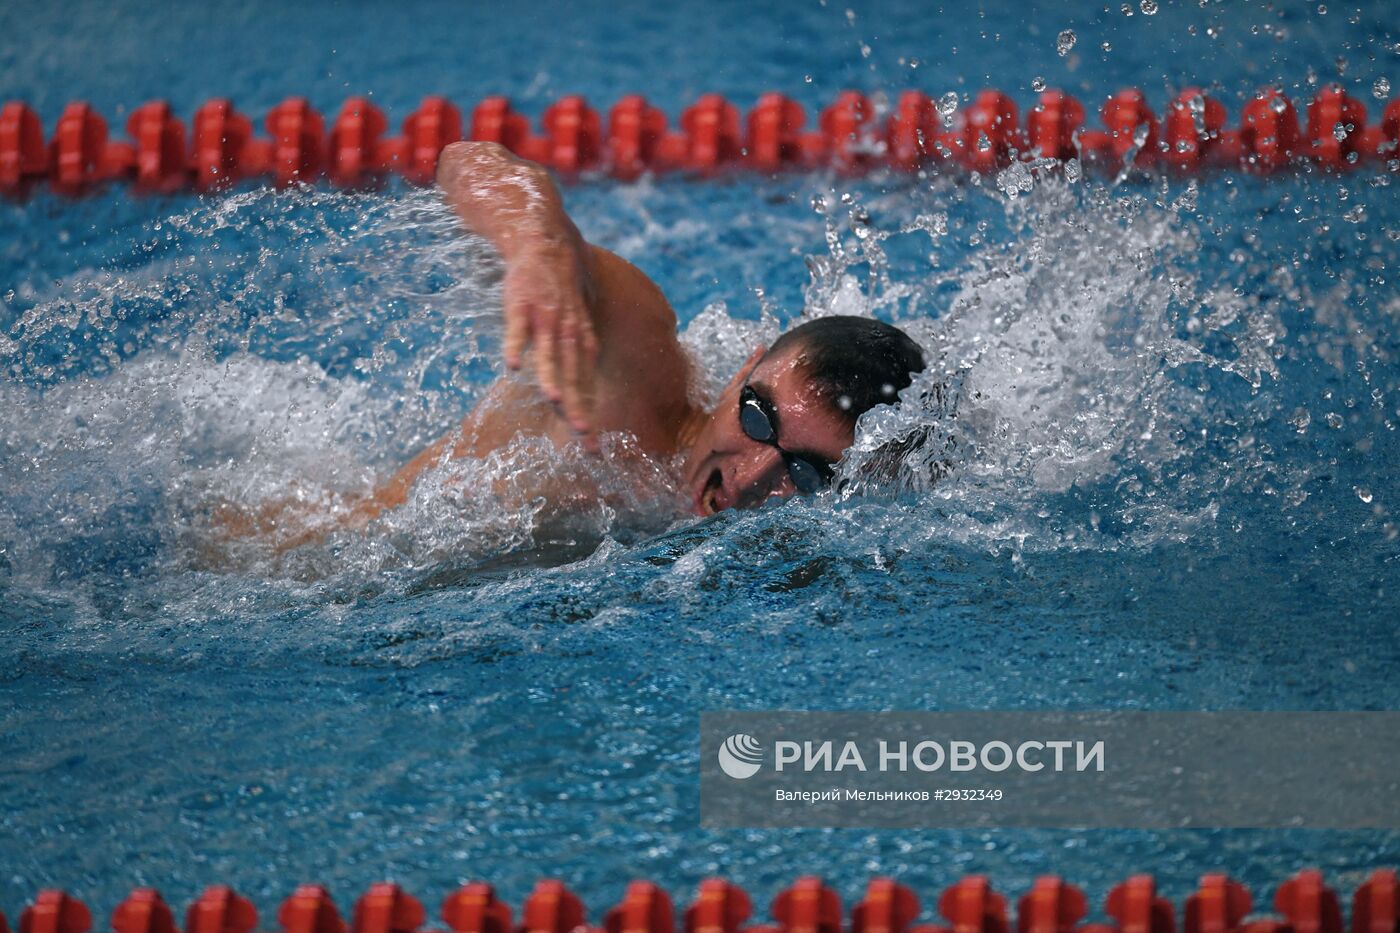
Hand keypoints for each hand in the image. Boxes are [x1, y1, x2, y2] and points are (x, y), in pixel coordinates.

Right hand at [501, 242, 600, 450]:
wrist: (546, 242)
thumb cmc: (560, 286)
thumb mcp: (579, 320)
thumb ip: (580, 350)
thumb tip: (582, 380)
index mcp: (582, 340)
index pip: (587, 386)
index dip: (589, 415)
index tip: (592, 446)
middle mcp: (568, 332)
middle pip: (574, 377)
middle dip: (580, 408)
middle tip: (584, 438)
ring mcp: (544, 318)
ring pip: (550, 354)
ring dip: (552, 378)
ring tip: (555, 402)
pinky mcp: (521, 304)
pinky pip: (517, 329)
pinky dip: (515, 345)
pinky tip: (511, 366)